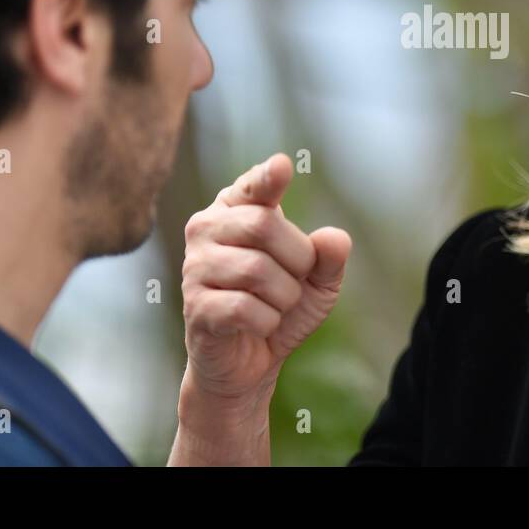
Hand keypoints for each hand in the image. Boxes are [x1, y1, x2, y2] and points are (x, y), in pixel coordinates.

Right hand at [180, 153, 351, 401]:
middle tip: (293, 282)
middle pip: (263, 224)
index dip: (267, 177)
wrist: (251, 362)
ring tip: (274, 306)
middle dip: (297, 259)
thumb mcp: (318, 281)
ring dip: (284, 297)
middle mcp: (206, 229)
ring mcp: (195, 267)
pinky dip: (268, 322)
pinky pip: (245, 308)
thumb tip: (333, 238)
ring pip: (256, 270)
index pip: (252, 186)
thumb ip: (329, 257)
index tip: (281, 166)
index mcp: (234, 209)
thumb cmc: (281, 306)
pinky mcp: (195, 306)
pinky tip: (258, 326)